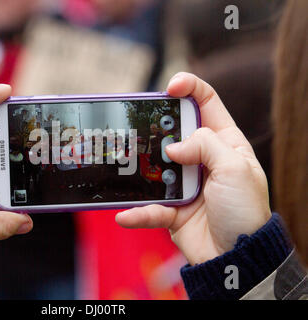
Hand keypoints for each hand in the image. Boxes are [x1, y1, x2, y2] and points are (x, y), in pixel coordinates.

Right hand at [116, 72, 271, 264]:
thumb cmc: (244, 211)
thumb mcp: (235, 169)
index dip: (189, 88)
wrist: (236, 256)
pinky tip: (124, 215)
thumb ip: (205, 146)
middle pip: (173, 131)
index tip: (170, 87)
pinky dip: (137, 212)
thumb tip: (172, 147)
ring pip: (155, 165)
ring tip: (126, 165)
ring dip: (142, 168)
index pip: (206, 104)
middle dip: (157, 126)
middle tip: (141, 125)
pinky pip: (149, 206)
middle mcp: (202, 159)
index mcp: (224, 143)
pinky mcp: (171, 208)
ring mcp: (184, 182)